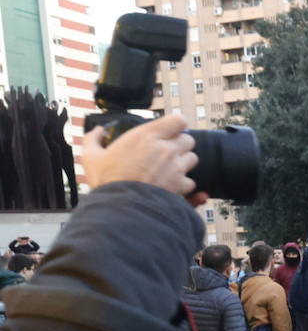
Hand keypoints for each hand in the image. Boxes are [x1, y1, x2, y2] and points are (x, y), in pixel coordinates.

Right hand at [83, 113, 201, 199]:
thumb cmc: (106, 182)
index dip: (176, 126)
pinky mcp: (182, 186)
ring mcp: (176, 167)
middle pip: (188, 140)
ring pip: (192, 159)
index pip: (178, 121)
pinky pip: (191, 182)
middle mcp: (165, 149)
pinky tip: (171, 188)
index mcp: (146, 136)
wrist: (120, 209)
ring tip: (169, 171)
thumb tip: (97, 130)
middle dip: (180, 146)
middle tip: (167, 154)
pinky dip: (184, 185)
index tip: (169, 132)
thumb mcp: (91, 157)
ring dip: (183, 164)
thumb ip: (93, 139)